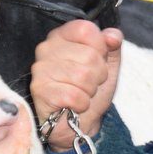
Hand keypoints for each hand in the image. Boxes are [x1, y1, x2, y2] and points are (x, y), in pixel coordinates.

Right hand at [30, 20, 122, 151]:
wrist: (77, 124)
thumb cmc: (89, 91)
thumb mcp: (107, 65)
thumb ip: (111, 46)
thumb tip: (113, 36)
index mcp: (62, 36)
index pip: (87, 29)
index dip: (100, 49)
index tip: (96, 62)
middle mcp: (47, 48)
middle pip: (89, 56)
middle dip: (98, 75)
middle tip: (89, 84)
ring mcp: (41, 69)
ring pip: (83, 76)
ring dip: (90, 91)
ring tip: (81, 94)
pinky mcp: (39, 90)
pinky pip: (74, 95)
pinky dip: (81, 104)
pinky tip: (74, 105)